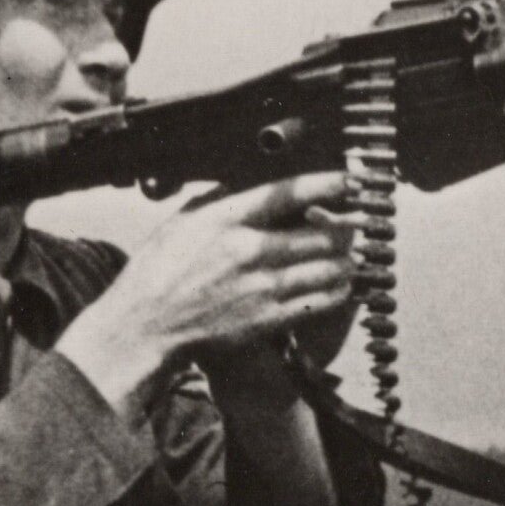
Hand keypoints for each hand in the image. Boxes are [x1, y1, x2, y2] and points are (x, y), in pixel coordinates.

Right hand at [56, 171, 358, 408]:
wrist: (146, 326)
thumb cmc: (160, 270)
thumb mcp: (185, 219)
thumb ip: (224, 198)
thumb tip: (256, 179)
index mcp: (227, 218)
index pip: (290, 192)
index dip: (330, 182)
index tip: (351, 179)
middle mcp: (249, 250)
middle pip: (323, 233)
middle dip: (348, 226)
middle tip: (358, 220)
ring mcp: (263, 288)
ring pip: (331, 268)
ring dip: (348, 259)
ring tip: (352, 253)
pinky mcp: (270, 319)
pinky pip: (322, 301)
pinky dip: (340, 290)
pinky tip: (341, 283)